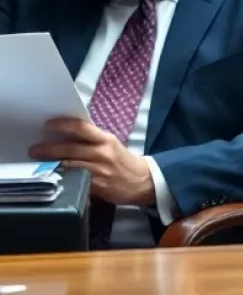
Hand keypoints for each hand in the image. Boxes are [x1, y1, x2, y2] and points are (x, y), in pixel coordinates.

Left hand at [30, 118, 154, 205]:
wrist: (140, 181)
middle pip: (71, 149)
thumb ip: (93, 140)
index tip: (48, 124)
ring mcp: (98, 171)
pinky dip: (61, 178)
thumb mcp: (111, 145)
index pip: (82, 128)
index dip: (64, 125)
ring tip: (37, 163)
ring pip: (69, 166)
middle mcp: (102, 153)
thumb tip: (68, 135)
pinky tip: (51, 177)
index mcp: (106, 140)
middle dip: (49, 149)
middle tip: (33, 149)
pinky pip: (74, 181)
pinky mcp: (94, 187)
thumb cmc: (122, 160)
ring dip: (50, 164)